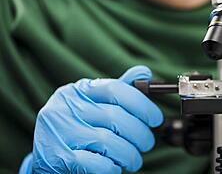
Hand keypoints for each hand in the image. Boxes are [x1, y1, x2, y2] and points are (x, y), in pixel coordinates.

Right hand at [21, 66, 162, 173]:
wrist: (48, 156)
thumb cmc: (79, 127)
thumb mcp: (96, 104)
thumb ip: (120, 90)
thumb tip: (144, 73)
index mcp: (77, 90)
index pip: (115, 89)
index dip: (142, 104)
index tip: (156, 118)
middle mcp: (64, 106)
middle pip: (115, 116)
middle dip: (140, 134)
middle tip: (147, 144)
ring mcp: (58, 131)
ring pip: (108, 141)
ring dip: (129, 154)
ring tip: (134, 159)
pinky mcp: (56, 157)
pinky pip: (95, 162)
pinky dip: (112, 167)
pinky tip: (114, 167)